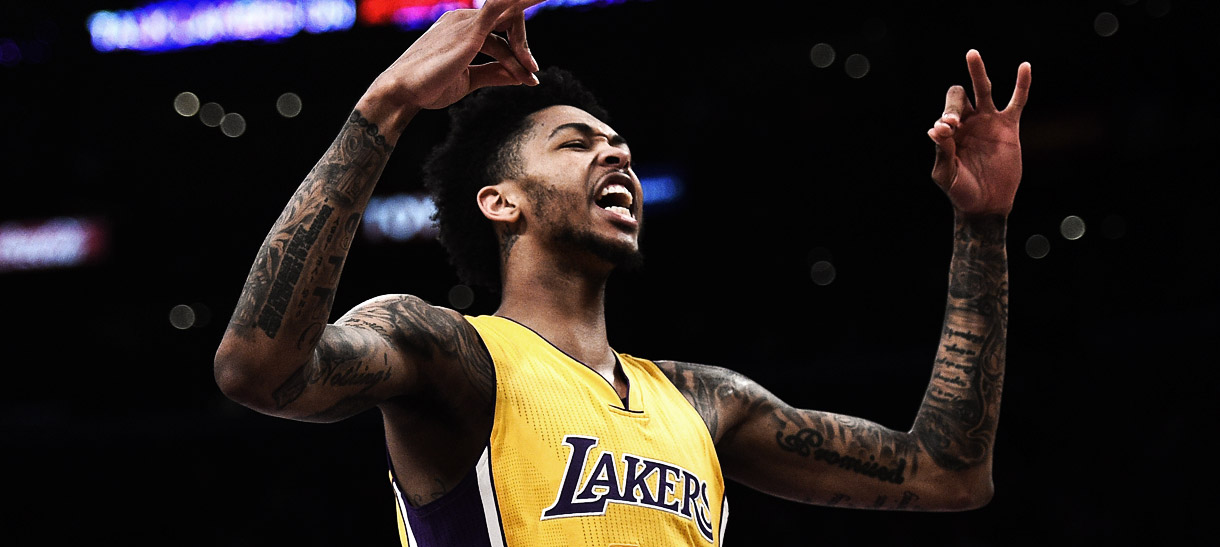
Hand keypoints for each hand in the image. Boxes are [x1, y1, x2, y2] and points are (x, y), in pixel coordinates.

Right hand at [373, 0, 545, 111]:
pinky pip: (500, 9)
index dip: (518, 52)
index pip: (501, 32)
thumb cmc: (429, 86)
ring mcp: (466, 22)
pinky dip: (519, 2)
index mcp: (462, 27)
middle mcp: (464, 19)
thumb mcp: (469, 79)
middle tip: (532, 76)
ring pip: (508, 31)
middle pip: (509, 23)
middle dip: (523, 49)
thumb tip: (520, 76)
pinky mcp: (470, 31)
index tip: (528, 76)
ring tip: (531, 79)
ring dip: (522, 55)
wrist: (403, 92)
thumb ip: (494, 73)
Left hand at [928, 49, 1031, 216]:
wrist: (985, 204)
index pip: (945, 114)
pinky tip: (1025, 67)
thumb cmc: (961, 191)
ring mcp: (987, 122)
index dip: (945, 118)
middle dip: (954, 105)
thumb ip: (942, 153)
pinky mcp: (1009, 127)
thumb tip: (936, 130)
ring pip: (983, 90)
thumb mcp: (946, 175)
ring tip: (971, 54)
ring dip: (977, 72)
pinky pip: (1017, 102)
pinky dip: (1022, 85)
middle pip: (959, 97)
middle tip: (954, 123)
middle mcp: (967, 123)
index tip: (947, 133)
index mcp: (948, 134)